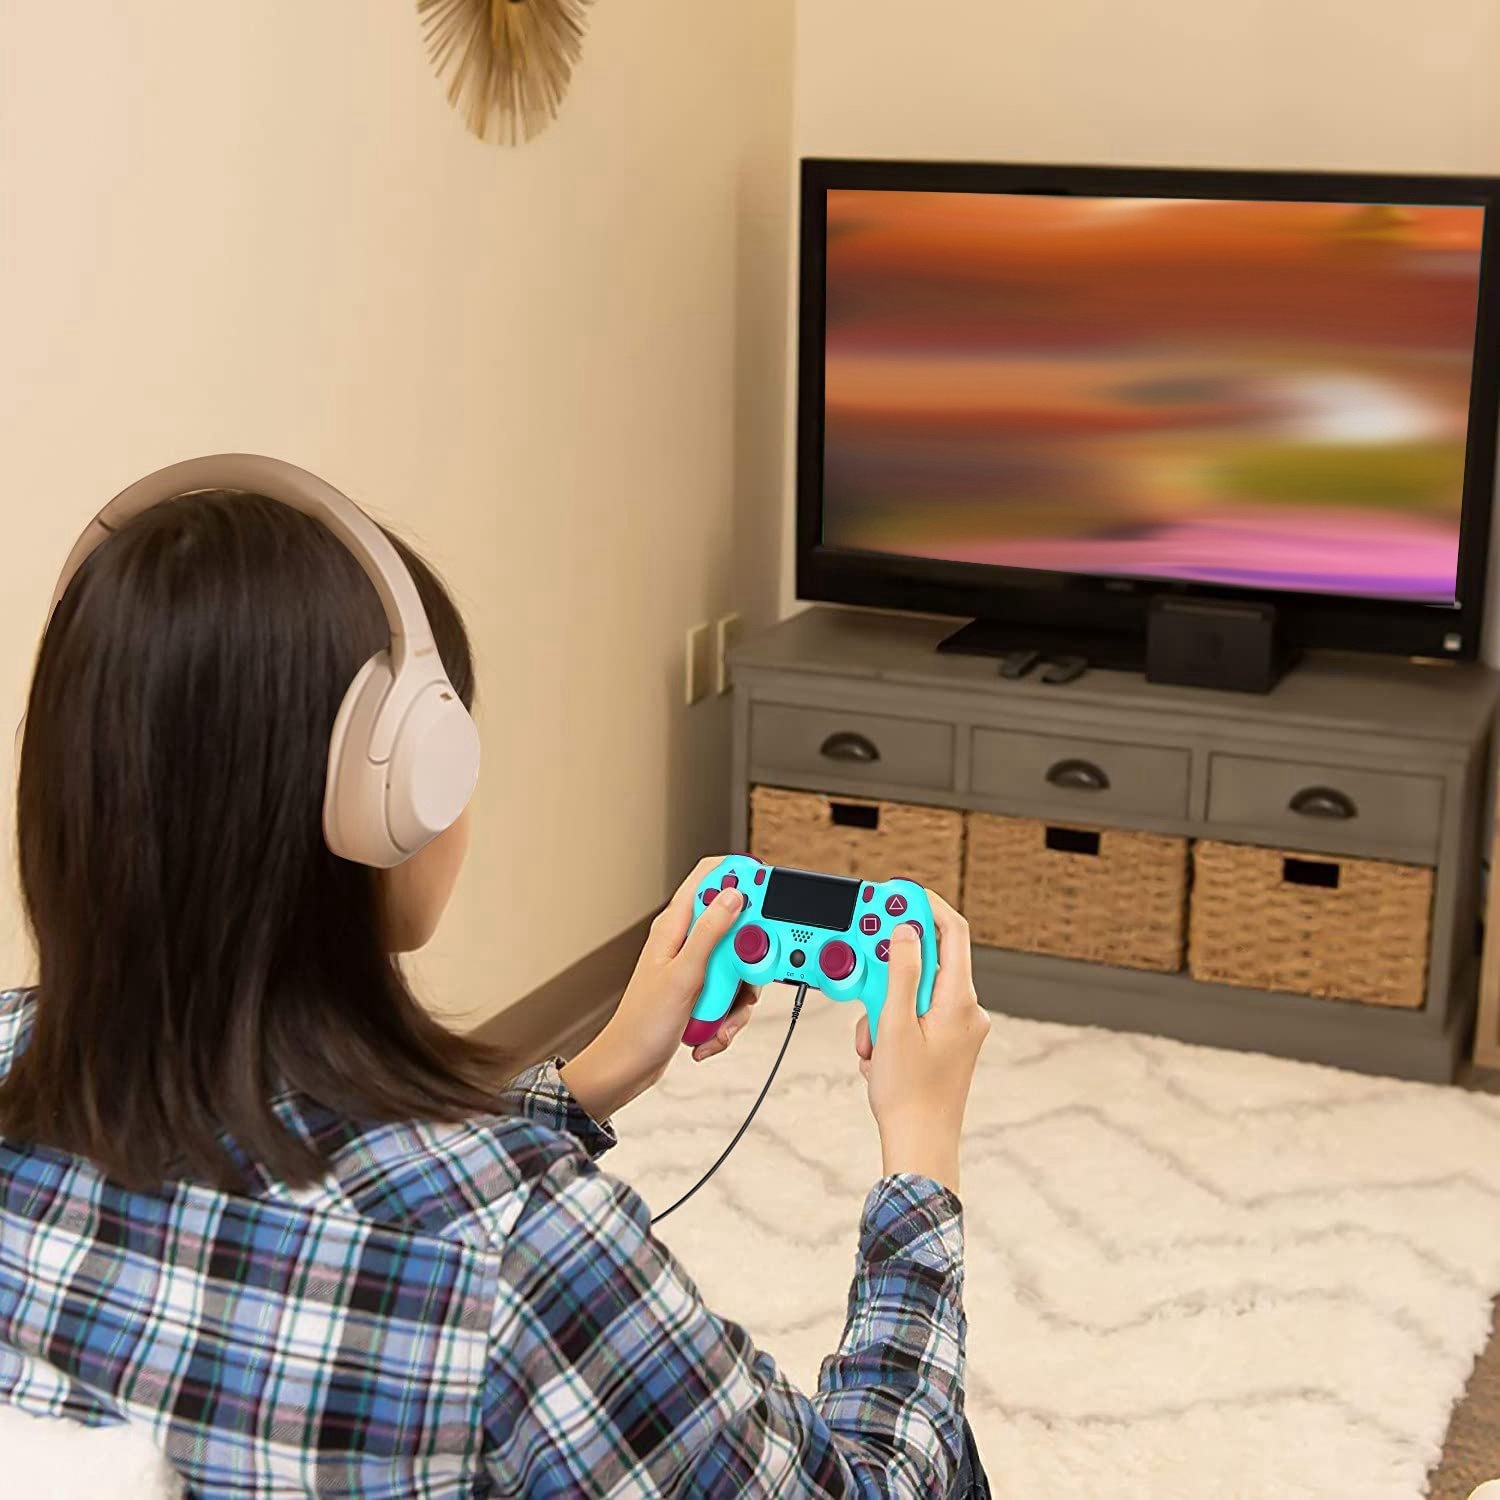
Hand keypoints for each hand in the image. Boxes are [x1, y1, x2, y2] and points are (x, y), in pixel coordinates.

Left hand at [560, 857, 757, 1120]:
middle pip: (736, 928)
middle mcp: (685, 942)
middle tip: (745, 981)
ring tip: (721, 1021)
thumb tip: (734, 894)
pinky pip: (731, 996)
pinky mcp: (701, 993)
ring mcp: (694, 968)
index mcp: (675, 927)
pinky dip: (727, 1019)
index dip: (739, 875)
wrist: (628, 1066)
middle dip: (749, 958)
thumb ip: (710, 932)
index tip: (767, 890)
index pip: (709, 878)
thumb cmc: (642, 1025)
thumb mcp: (684, 975)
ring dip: (738, 999)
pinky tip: (710, 1034)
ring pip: (739, 967)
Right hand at [853, 891, 988, 1195]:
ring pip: (912, 994)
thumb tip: (905, 932)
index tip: (899, 893)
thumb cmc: (909, 1094)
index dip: (926, 906)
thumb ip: (900, 973)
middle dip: (888, 973)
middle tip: (865, 977)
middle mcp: (965, 1010)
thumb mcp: (894, 1025)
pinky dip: (889, 1027)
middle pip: (926, 964)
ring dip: (882, 1009)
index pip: (952, 932)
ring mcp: (957, 1029)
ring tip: (871, 1045)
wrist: (920, 1147)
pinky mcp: (945, 1045)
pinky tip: (877, 1056)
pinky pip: (913, 1017)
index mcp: (960, 1000)